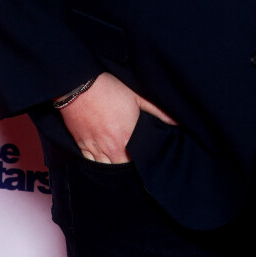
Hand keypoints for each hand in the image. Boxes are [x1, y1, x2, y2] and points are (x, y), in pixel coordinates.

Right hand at [59, 72, 176, 162]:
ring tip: (120, 168)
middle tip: (136, 167)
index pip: (139, 162)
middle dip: (129, 169)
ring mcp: (95, 148)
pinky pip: (90, 164)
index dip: (145, 164)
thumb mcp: (137, 96)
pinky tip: (103, 164)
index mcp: (127, 137)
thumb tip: (176, 121)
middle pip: (122, 169)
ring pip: (106, 170)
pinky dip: (97, 165)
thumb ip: (157, 110)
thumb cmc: (110, 89)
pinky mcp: (82, 145)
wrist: (79, 86)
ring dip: (113, 169)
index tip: (150, 166)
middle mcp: (111, 148)